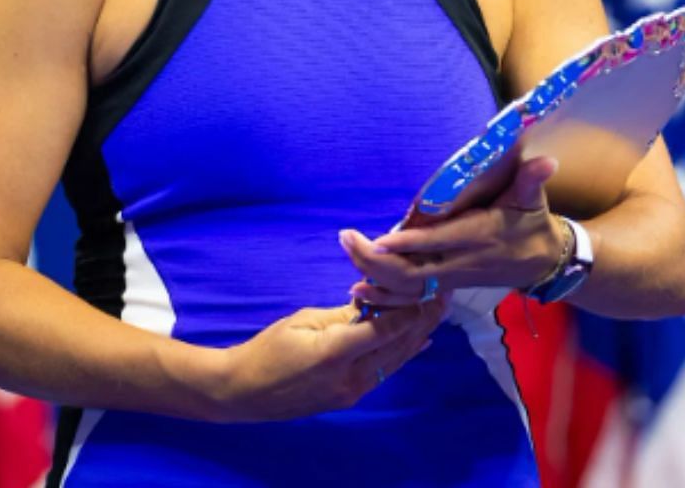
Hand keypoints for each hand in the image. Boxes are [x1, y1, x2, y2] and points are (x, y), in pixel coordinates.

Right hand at [205, 299, 445, 421]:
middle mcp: (349, 377)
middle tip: (443, 293)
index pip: (386, 329)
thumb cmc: (268, 349)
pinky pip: (384, 372)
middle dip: (422, 319)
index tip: (429, 286)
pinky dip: (403, 353)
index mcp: (335, 353)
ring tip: (438, 311)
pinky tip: (421, 339)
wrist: (242, 392)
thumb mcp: (304, 321)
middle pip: (398, 345)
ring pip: (395, 360)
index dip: (411, 308)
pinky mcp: (350, 397)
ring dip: (418, 335)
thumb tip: (377, 298)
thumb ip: (345, 313)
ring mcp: (352, 392)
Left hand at [342, 156, 568, 304]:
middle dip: (376, 261)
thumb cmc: (531, 223)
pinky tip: (359, 289)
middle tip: (347, 239)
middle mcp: (461, 263)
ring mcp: (452, 279)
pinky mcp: (446, 287)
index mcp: (479, 237)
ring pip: (407, 288)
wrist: (542, 261)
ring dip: (374, 278)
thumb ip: (532, 179)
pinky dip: (384, 297)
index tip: (379, 238)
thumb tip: (546, 160)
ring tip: (348, 255)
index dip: (408, 244)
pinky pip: (410, 298)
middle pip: (412, 272)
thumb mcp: (533, 199)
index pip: (439, 243)